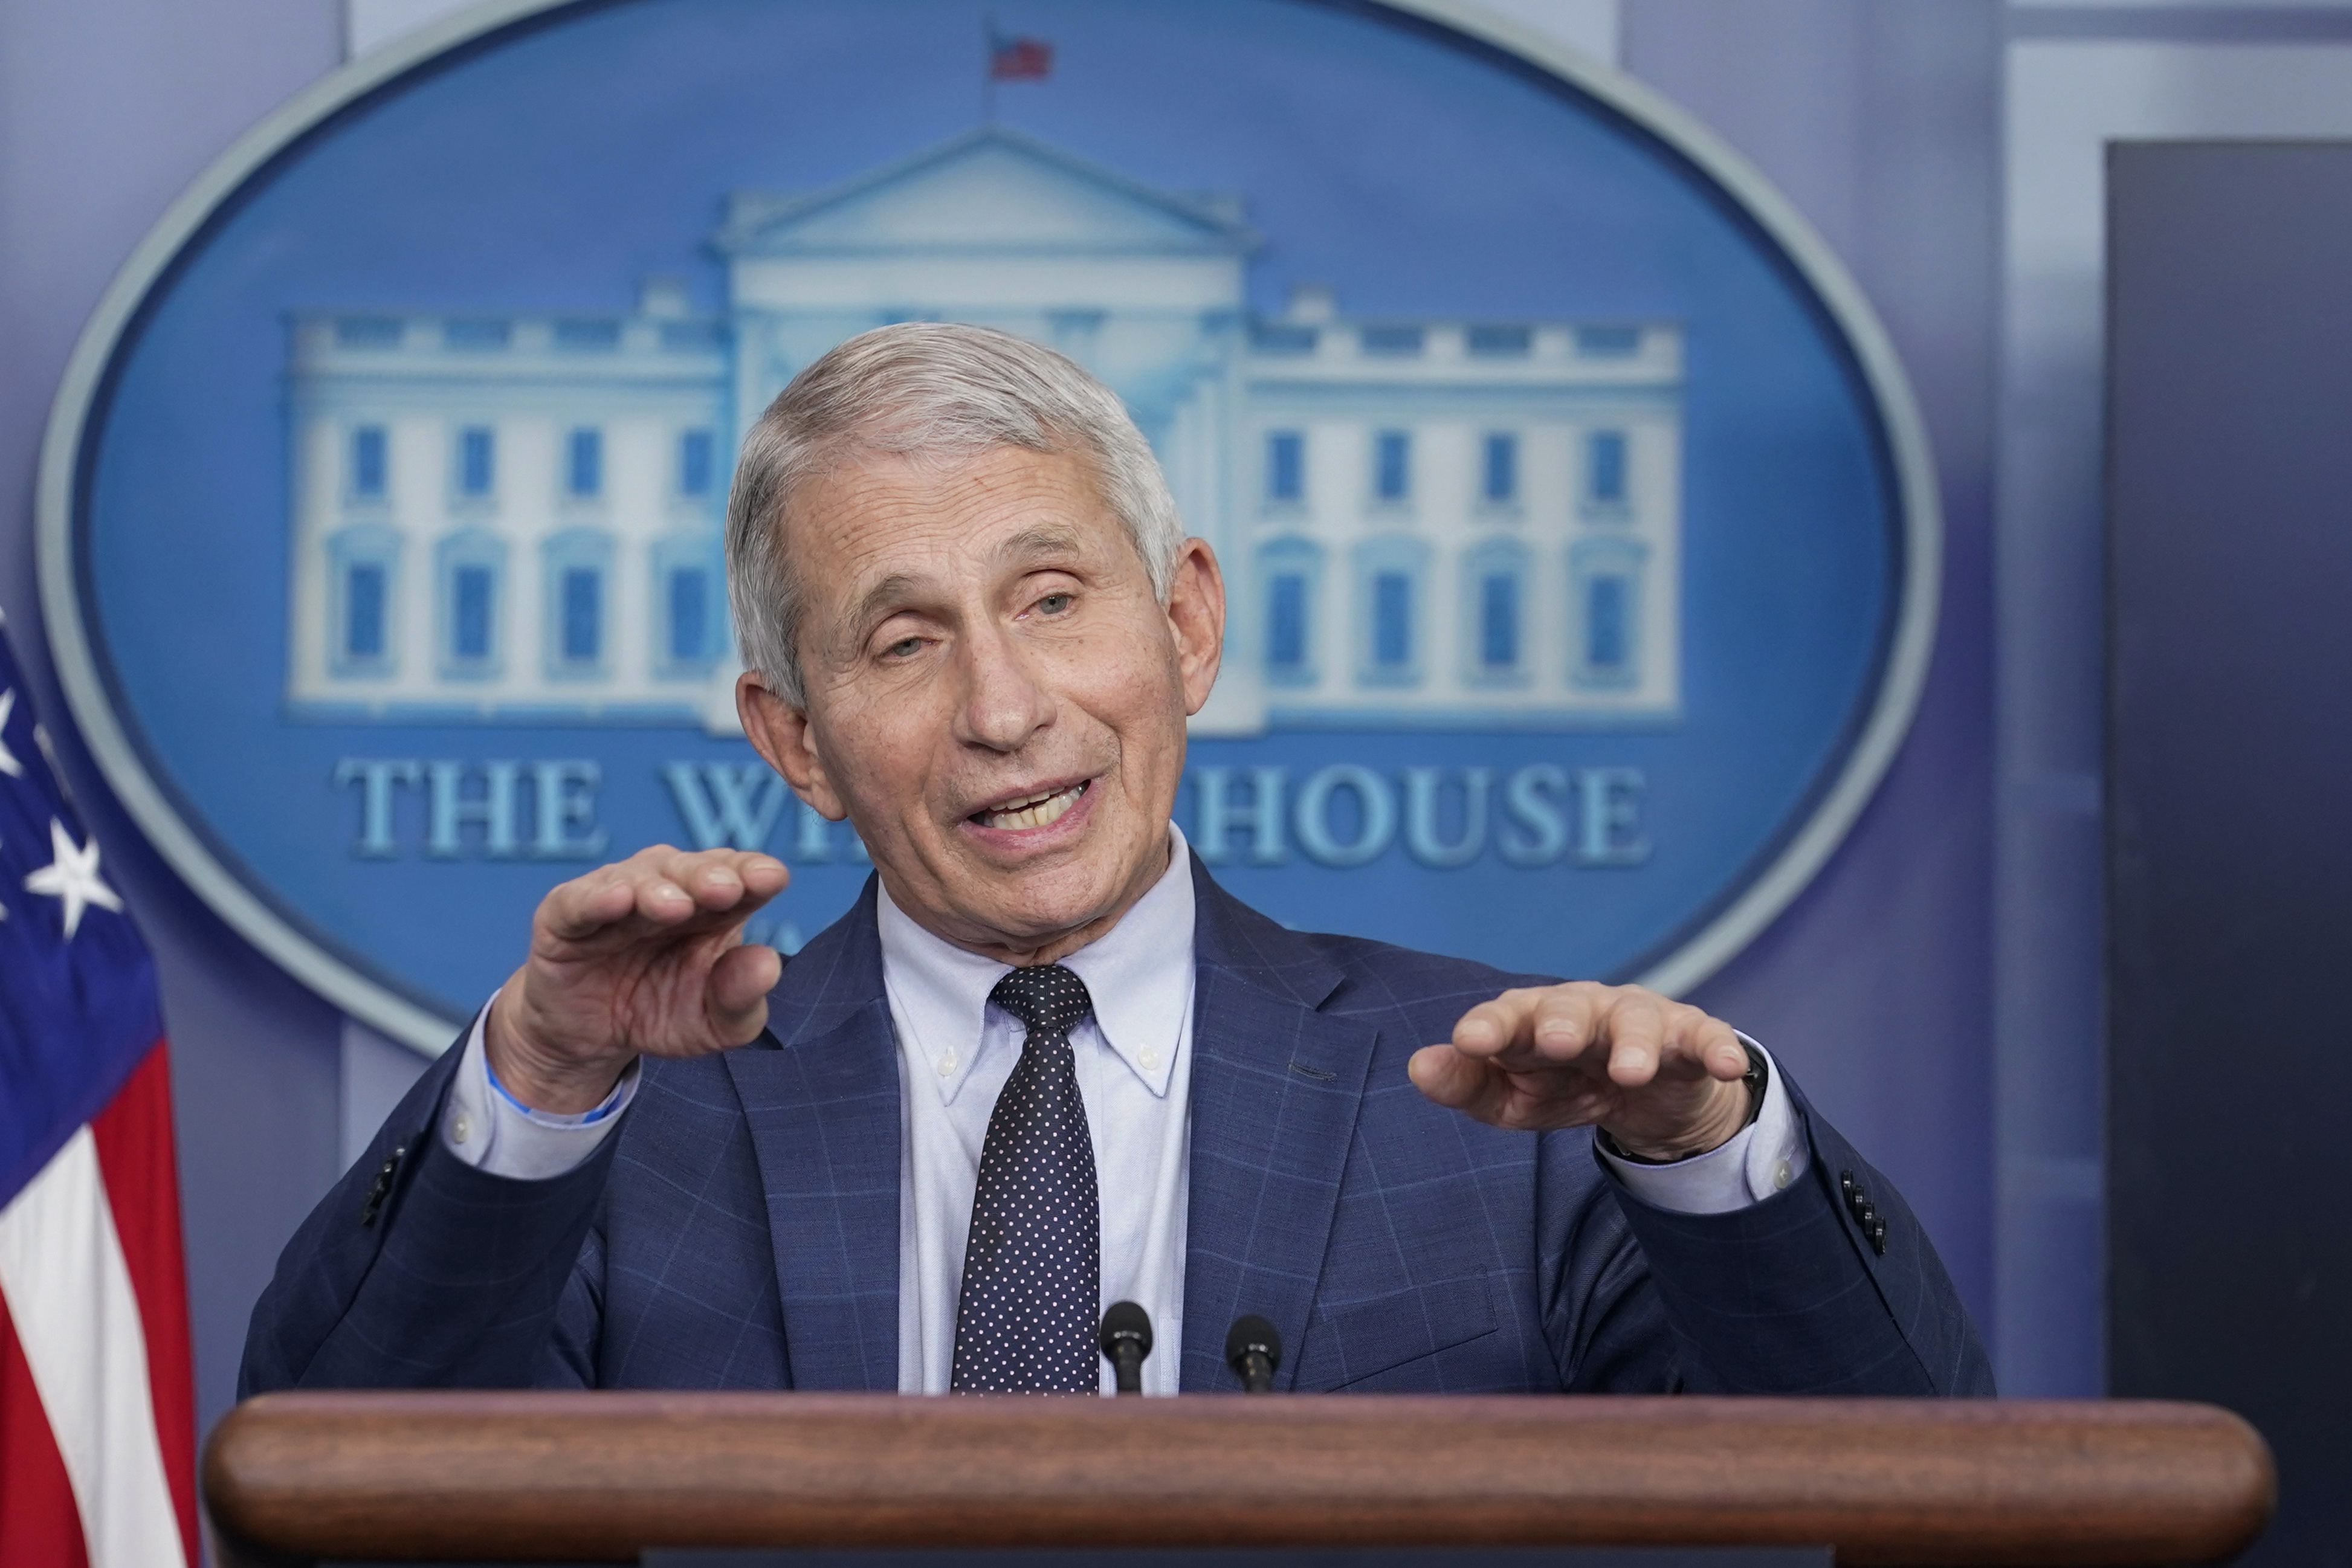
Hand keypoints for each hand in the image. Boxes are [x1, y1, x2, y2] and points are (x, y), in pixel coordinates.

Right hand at [486, 846, 789, 1113]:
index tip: (772, 878)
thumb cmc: (661, 1013)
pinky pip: (579, 901)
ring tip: (676, 905)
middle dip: (710, 876)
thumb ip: (742, 998)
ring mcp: (615, 894)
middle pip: (693, 870)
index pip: (740, 877)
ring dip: (658, 889)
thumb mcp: (712, 1022)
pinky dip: (596, 898)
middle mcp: (668, 888)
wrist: (589, 1038)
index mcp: (714, 907)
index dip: (754, 873)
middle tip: (726, 889)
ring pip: (639, 878)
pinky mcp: (564, 916)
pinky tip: (617, 899)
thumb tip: (769, 964)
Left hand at [1408, 982, 1752, 1160]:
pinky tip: (1726, 1062)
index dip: (1490, 1027)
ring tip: (1630, 1071)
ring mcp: (1641, 1020)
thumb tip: (1419, 1066)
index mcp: (1535, 1020)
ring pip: (1638, 1020)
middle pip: (1570, 1007)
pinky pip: (1705, 1038)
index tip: (1468, 1041)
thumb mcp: (1514, 1098)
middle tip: (1554, 1042)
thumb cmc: (1565, 1085)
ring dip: (1634, 1043)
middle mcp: (1587, 1009)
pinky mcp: (1690, 1038)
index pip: (1507, 1017)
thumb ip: (1468, 1085)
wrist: (1648, 1097)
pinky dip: (1717, 1046)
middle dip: (1562, 1021)